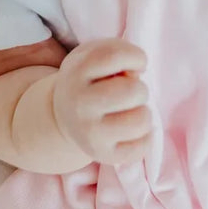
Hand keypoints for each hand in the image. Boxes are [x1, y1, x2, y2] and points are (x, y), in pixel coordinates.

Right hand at [51, 39, 152, 165]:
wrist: (64, 117)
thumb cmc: (89, 80)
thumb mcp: (93, 55)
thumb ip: (117, 52)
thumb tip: (135, 77)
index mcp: (76, 72)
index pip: (115, 56)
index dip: (136, 57)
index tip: (135, 64)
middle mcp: (80, 103)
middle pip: (135, 91)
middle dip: (139, 89)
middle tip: (128, 93)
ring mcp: (91, 133)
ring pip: (142, 120)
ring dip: (143, 113)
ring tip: (129, 111)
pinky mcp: (103, 155)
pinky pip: (142, 146)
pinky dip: (143, 136)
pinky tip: (129, 130)